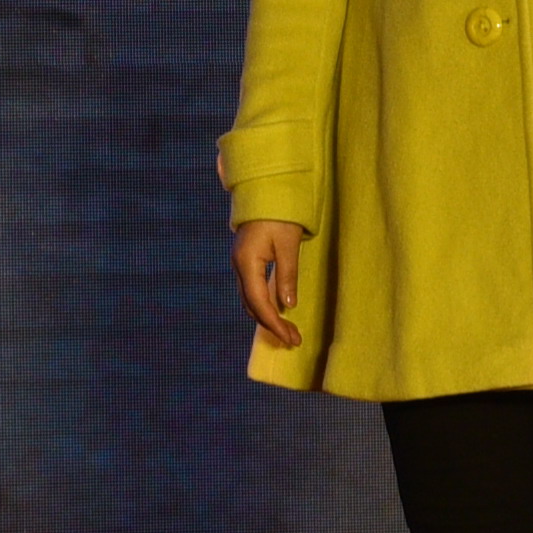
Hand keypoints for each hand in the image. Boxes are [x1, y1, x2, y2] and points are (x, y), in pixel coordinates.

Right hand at [235, 219, 307, 349]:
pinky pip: (252, 290)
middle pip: (252, 306)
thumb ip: (287, 275)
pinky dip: (264, 305)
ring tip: (289, 331)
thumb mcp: (288, 244)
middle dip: (272, 325)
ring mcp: (240, 265)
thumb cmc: (280, 215)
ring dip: (268, 317)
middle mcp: (239, 267)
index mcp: (247, 263)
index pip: (259, 303)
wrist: (265, 191)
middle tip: (294, 340)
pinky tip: (278, 312)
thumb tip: (287, 306)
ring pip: (250, 300)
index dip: (274, 324)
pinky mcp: (246, 262)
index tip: (290, 338)